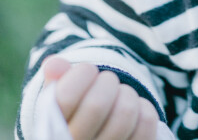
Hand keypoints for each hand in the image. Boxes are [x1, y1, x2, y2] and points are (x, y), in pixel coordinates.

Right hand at [42, 56, 159, 139]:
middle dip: (107, 82)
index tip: (87, 70)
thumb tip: (54, 65)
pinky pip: (146, 121)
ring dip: (127, 94)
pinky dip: (144, 107)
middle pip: (97, 104)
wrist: (97, 137)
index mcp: (51, 131)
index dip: (81, 74)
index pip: (65, 98)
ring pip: (125, 111)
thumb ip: (55, 80)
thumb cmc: (76, 111)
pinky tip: (135, 112)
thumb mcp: (60, 96)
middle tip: (107, 82)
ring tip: (120, 97)